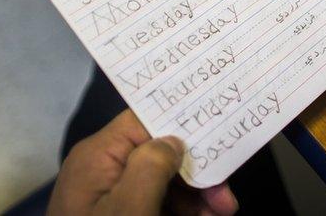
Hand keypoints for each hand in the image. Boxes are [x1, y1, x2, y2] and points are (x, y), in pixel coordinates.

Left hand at [48, 110, 237, 215]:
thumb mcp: (131, 208)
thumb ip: (152, 165)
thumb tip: (172, 142)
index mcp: (99, 156)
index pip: (144, 120)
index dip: (182, 125)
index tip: (217, 138)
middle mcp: (103, 171)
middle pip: (160, 155)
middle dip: (197, 175)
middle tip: (226, 204)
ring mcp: (110, 199)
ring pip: (163, 184)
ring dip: (196, 200)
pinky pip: (156, 206)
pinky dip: (182, 214)